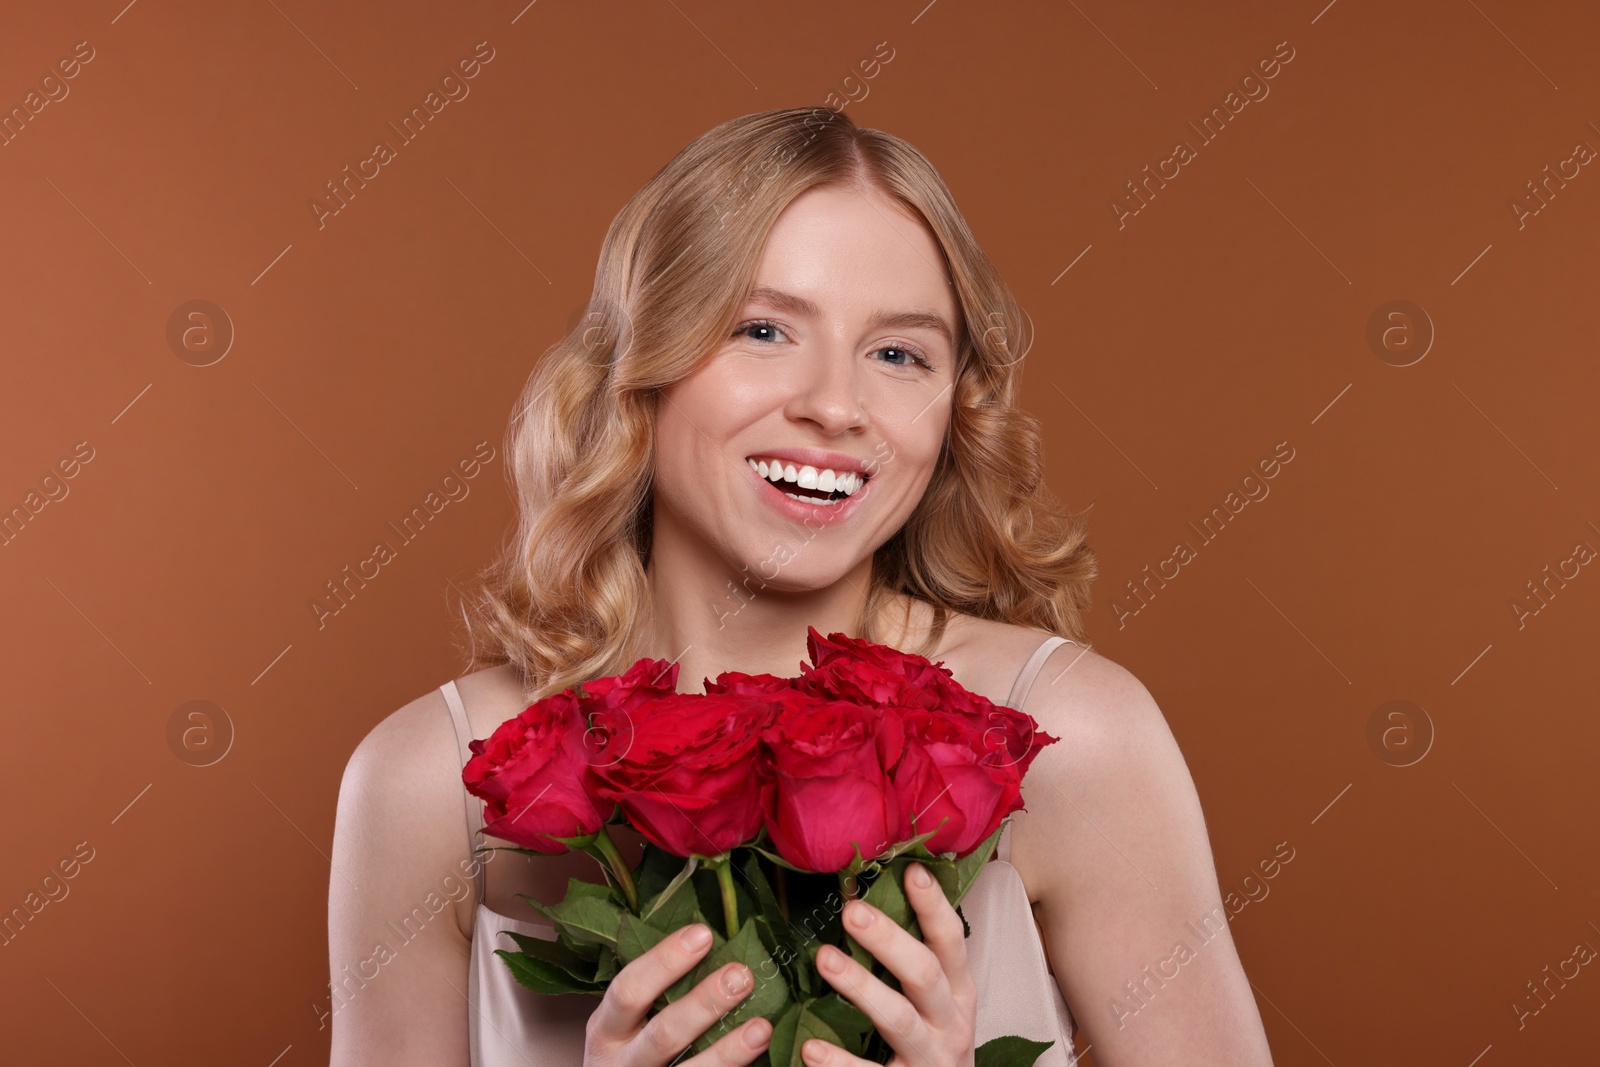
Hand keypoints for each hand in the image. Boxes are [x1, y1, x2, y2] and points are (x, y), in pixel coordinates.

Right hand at [585, 922, 772, 1066]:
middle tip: (740, 975)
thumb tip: (706, 940)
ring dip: (728, 1050)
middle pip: (664, 1034)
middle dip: (705, 1003)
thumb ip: (652, 990)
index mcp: (605, 1029)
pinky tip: (756, 1051)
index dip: (664, 961)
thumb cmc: (628, 1046)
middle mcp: (621, 1062)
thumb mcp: (623, 1020)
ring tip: (761, 1027)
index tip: (703, 934)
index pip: (629, 989)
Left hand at [804, 862, 977, 1066]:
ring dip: (862, 986)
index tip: (912, 871)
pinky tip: (811, 1047)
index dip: (934, 906)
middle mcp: (950, 1022)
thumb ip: (911, 960)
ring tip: (825, 959)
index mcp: (958, 991)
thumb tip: (867, 900)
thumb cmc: (934, 1041)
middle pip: (925, 974)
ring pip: (899, 1019)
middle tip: (852, 911)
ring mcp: (930, 1057)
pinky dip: (840, 1062)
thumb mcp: (938, 1001)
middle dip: (891, 940)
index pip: (950, 941)